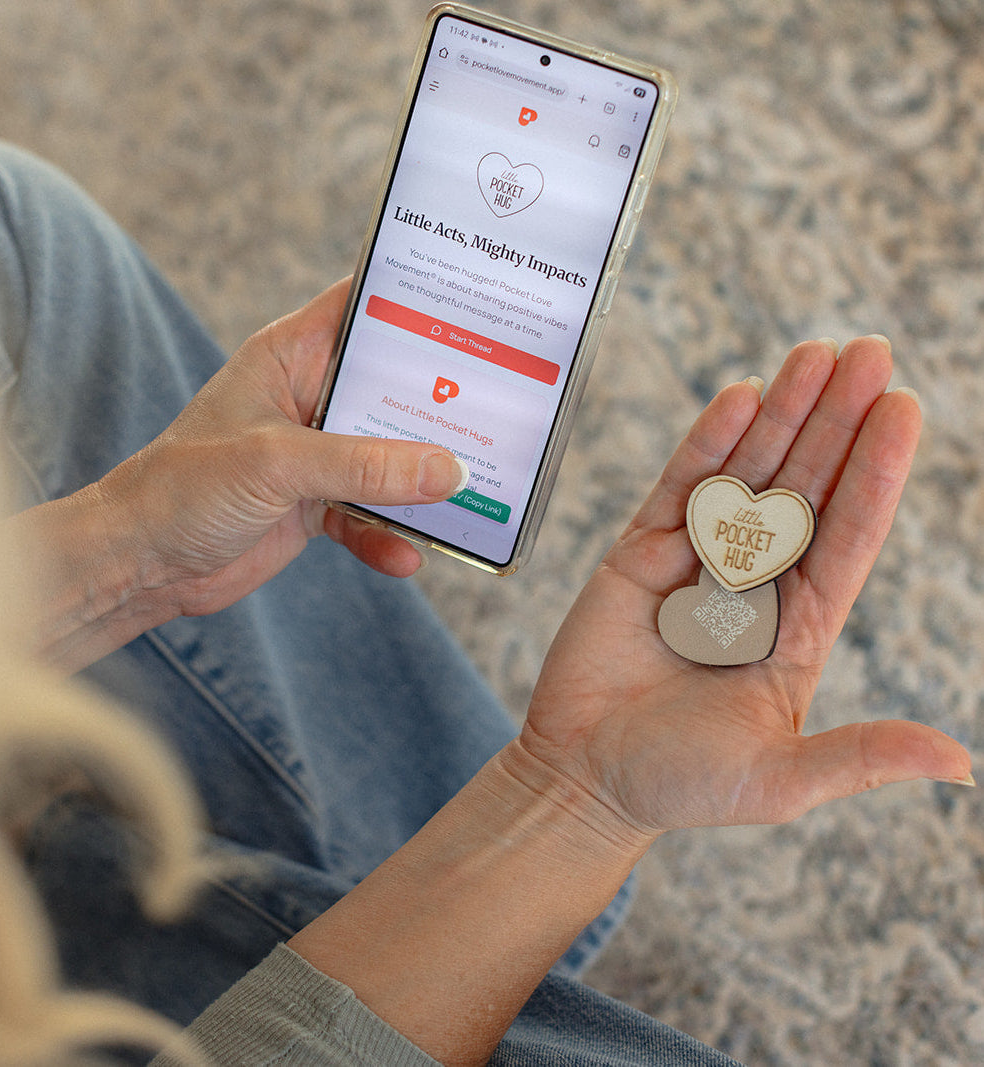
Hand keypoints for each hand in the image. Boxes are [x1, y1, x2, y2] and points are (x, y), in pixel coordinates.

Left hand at [17, 279, 465, 668]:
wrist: (142, 562)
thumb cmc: (184, 486)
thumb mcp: (278, 463)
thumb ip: (364, 466)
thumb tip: (446, 470)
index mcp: (291, 355)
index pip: (364, 306)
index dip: (418, 299)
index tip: (478, 305)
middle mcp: (310, 396)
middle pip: (392, 387)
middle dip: (441, 403)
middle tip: (503, 408)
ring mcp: (317, 453)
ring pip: (390, 455)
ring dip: (423, 479)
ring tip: (471, 495)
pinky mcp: (316, 503)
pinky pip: (370, 513)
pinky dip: (388, 535)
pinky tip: (407, 556)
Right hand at [523, 336, 970, 845]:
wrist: (584, 777)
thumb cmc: (680, 784)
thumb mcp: (779, 780)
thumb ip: (859, 757)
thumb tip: (960, 762)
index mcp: (797, 629)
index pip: (848, 536)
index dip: (876, 473)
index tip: (904, 408)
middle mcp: (754, 584)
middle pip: (806, 488)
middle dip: (837, 421)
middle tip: (869, 353)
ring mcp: (695, 562)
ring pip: (747, 474)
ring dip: (782, 414)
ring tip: (815, 354)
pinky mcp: (639, 554)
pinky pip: (679, 487)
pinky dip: (708, 443)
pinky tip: (742, 398)